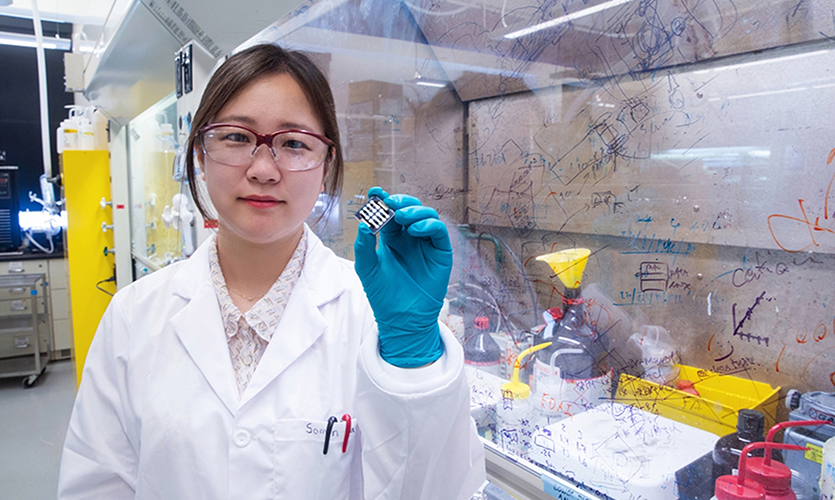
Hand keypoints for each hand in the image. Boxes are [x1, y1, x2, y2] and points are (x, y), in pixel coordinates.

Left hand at [354, 187, 452, 367]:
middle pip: (410, 208)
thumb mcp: (367, 268)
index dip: (383, 199)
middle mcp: (410, 237)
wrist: (400, 319)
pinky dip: (429, 224)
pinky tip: (415, 230)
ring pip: (427, 214)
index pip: (389, 212)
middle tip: (390, 203)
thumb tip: (364, 223)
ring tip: (401, 218)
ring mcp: (426, 243)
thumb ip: (364, 246)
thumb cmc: (383, 295)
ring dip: (414, 211)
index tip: (375, 192)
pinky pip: (439, 230)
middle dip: (400, 201)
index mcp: (392, 238)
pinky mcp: (440, 252)